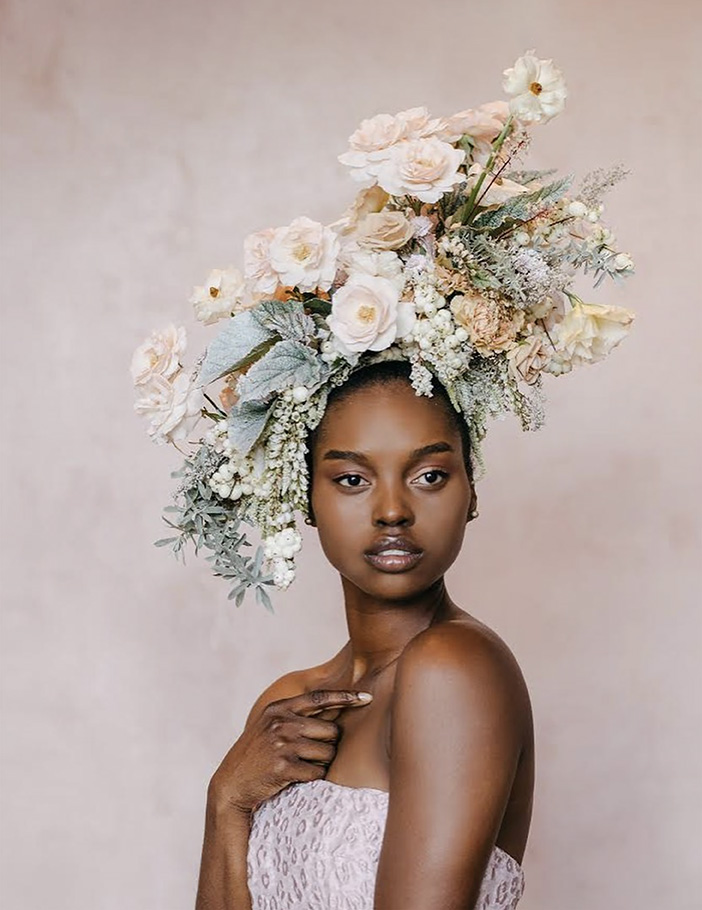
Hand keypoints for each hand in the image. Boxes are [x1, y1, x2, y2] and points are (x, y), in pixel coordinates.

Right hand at [207, 689, 372, 815]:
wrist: (231, 784)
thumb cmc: (258, 755)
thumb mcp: (270, 725)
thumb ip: (296, 715)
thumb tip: (335, 709)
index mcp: (279, 708)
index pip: (320, 698)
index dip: (345, 697)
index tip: (366, 697)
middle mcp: (281, 722)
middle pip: (331, 731)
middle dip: (329, 745)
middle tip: (311, 755)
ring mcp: (282, 744)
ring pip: (327, 753)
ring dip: (321, 763)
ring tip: (300, 766)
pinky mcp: (284, 767)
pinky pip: (318, 772)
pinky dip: (313, 777)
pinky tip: (296, 778)